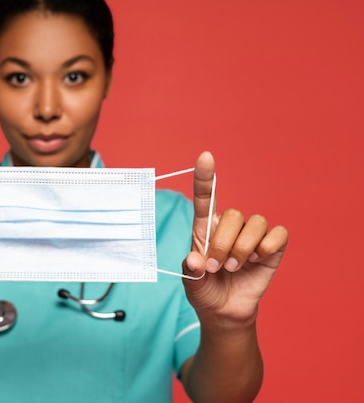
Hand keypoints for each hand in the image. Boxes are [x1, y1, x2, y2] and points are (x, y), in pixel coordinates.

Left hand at [182, 152, 288, 326]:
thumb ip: (191, 271)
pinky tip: (257, 261)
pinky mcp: (271, 247)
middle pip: (233, 215)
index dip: (205, 177)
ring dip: (243, 249)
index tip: (205, 156)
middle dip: (224, 244)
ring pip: (255, 222)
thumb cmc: (205, 291)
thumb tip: (194, 259)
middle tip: (216, 266)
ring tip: (234, 267)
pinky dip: (266, 248)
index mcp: (205, 228)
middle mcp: (229, 227)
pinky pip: (277, 234)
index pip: (205, 197)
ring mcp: (251, 236)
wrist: (224, 312)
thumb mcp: (191, 284)